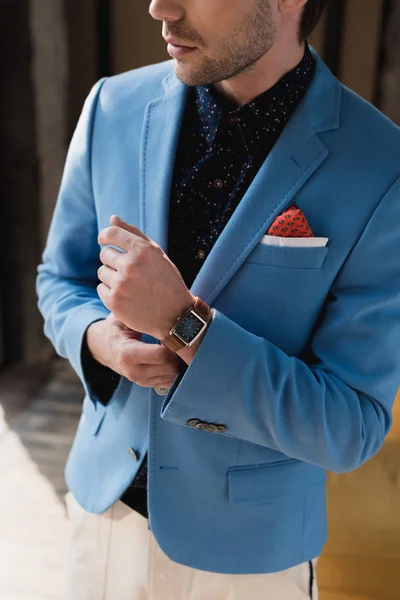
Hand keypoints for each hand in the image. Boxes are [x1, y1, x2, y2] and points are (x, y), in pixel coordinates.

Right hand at [86, 313, 181, 387]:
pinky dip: (174, 370)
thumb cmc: (118, 327)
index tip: (174, 330)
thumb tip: (157, 303)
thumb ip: (135, 312)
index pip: (162, 355)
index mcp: (127, 354)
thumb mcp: (121, 316)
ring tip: (173, 345)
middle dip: (177, 352)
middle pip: (170, 367)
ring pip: (172, 376)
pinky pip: (169, 382)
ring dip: (177, 361)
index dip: (172, 342)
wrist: (107, 347)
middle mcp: (133, 372)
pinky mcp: (147, 385)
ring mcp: (140, 381)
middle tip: (178, 337)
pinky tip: (170, 355)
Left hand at [97, 215, 194, 339]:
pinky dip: (110, 292)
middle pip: (105, 254)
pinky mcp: (114, 302)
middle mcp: (131, 266)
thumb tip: (111, 218)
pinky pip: (101, 289)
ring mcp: (121, 285)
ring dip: (111, 276)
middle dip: (113, 260)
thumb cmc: (167, 280)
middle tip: (129, 271)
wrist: (175, 315)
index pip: (112, 233)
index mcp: (143, 250)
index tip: (104, 240)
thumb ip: (134, 234)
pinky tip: (126, 296)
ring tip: (129, 285)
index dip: (104, 235)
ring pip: (101, 272)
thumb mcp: (156, 254)